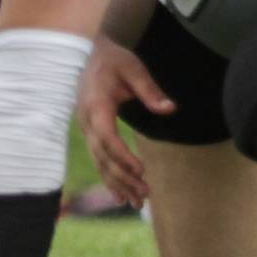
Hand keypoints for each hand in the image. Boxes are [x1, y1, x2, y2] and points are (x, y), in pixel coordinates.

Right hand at [77, 35, 172, 204]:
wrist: (95, 54)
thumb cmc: (116, 60)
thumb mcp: (134, 69)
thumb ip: (150, 90)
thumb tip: (169, 109)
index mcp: (95, 106)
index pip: (107, 138)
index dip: (123, 156)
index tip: (142, 170)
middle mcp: (86, 121)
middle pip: (103, 156)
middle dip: (123, 177)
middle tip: (146, 193)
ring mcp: (86, 129)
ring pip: (100, 163)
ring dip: (118, 183)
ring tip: (137, 202)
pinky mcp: (91, 134)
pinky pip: (99, 160)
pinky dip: (109, 178)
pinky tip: (121, 196)